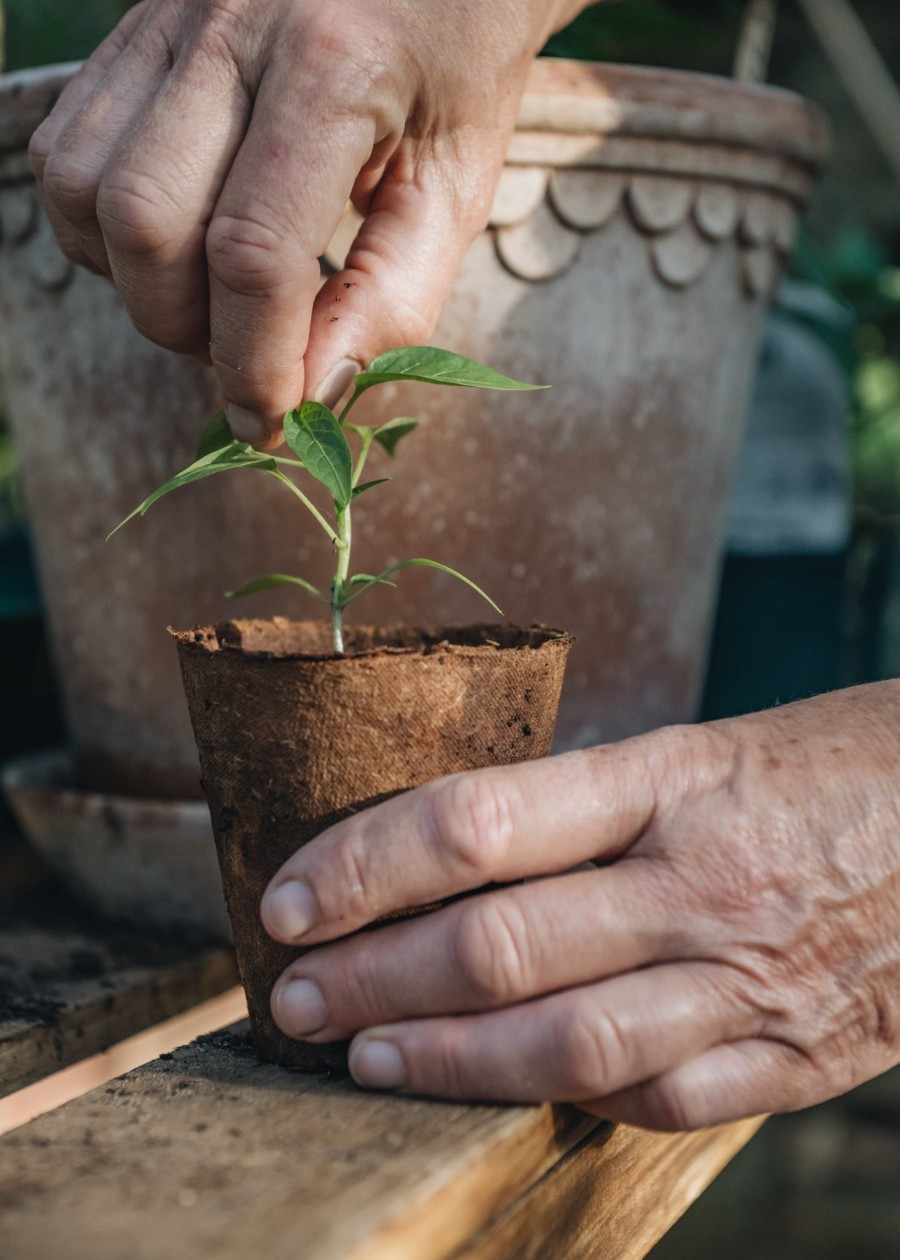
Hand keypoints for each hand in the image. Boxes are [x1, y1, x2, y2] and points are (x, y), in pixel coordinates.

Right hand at [29, 0, 585, 446]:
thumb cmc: (462, 62)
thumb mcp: (458, 185)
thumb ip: (392, 297)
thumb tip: (314, 394)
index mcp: (333, 65)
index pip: (252, 254)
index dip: (252, 364)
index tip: (270, 422)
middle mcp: (229, 27)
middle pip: (146, 224)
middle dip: (187, 329)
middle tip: (247, 354)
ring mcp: (167, 17)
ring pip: (84, 189)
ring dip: (133, 283)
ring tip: (210, 300)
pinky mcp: (134, 26)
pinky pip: (67, 149)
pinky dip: (101, 229)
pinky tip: (172, 246)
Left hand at [260, 683, 899, 1130]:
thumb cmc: (827, 763)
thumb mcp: (703, 749)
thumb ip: (590, 807)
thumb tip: (457, 853)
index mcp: (670, 777)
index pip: (476, 823)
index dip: (361, 866)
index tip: (289, 896)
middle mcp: (703, 880)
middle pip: (497, 944)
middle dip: (370, 976)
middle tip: (291, 996)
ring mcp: (752, 977)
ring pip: (566, 1044)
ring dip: (445, 1060)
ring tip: (363, 1058)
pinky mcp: (800, 1052)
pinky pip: (660, 1100)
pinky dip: (569, 1101)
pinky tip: (506, 1092)